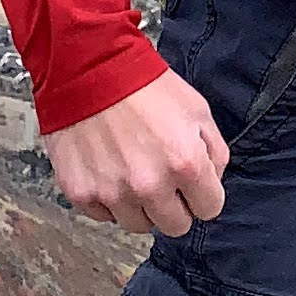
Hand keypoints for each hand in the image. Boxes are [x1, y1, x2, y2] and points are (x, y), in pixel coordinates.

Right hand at [45, 71, 229, 235]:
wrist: (86, 68)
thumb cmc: (143, 85)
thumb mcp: (197, 109)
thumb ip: (215, 152)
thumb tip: (211, 182)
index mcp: (185, 164)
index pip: (210, 209)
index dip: (203, 194)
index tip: (191, 181)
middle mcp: (149, 186)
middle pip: (176, 226)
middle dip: (175, 205)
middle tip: (162, 178)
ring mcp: (113, 194)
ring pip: (139, 225)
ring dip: (140, 205)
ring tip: (132, 170)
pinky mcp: (81, 194)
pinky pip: (104, 215)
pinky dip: (108, 199)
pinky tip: (108, 169)